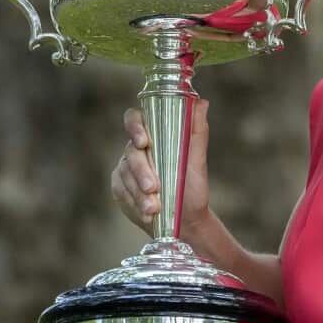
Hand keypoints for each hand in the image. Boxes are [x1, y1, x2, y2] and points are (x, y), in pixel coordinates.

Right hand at [110, 99, 211, 238]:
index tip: (144, 141)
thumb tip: (202, 103)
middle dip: (141, 171)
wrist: (186, 219)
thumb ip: (197, 131)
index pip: (135, 119)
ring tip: (154, 207)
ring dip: (139, 192)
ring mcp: (126, 168)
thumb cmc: (192, 187)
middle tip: (153, 188)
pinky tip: (147, 213)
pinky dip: (135, 203)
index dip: (135, 126)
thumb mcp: (197, 161)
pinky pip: (122, 191)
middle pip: (130, 151)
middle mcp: (136, 149)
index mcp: (153, 135)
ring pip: (125, 174)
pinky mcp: (120, 187)